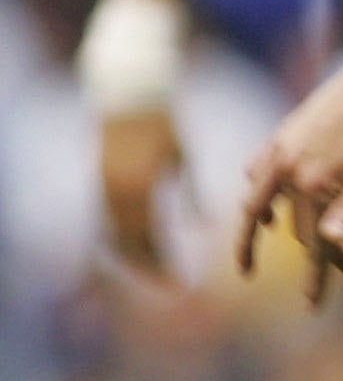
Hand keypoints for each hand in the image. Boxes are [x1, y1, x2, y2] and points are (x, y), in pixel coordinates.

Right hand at [100, 109, 183, 273]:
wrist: (126, 95)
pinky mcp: (98, 182)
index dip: (163, 265)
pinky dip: (121, 240)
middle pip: (128, 245)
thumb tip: (206, 227)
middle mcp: (116, 192)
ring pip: (113, 236)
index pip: (149, 239)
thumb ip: (192, 194)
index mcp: (140, 187)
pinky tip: (140, 250)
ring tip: (157, 272)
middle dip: (148, 268)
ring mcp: (103, 187)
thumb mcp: (181, 157)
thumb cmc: (162, 122)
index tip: (180, 284)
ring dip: (133, 258)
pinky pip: (107, 221)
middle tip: (172, 286)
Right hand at [235, 58, 342, 304]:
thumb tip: (331, 244)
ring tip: (251, 249)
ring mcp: (280, 149)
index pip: (312, 244)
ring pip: (257, 198)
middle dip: (305, 254)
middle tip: (301, 282)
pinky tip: (265, 200)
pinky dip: (259, 190)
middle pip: (288, 226)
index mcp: (312, 182)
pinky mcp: (283, 134)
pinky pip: (260, 170)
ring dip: (253, 227)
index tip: (314, 305)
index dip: (319, 276)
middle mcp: (286, 166)